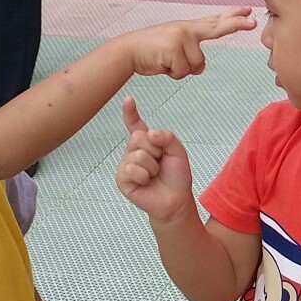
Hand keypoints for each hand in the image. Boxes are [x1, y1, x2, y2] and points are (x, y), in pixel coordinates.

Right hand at [116, 97, 196, 221]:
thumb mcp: (178, 152)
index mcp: (147, 142)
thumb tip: (150, 133)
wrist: (176, 200)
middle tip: (160, 163)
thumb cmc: (176, 176)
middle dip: (155, 150)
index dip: (130, 112)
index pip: (135, 125)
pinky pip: (131, 169)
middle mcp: (133, 151)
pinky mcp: (122, 179)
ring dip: (152, 166)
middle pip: (139, 137)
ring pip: (137, 155)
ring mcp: (126, 164)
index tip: (128, 99)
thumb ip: (168, 137)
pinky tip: (146, 182)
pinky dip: (144, 176)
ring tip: (154, 175)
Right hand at [124, 9, 255, 77]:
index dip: (232, 17)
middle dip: (236, 25)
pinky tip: (161, 64)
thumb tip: (201, 66)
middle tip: (254, 22)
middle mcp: (187, 29)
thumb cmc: (151, 52)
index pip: (214, 21)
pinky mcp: (174, 49)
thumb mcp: (173, 46)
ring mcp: (181, 37)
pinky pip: (184, 71)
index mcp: (189, 28)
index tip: (248, 12)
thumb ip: (190, 51)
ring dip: (181, 70)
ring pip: (197, 66)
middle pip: (217, 28)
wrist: (128, 51)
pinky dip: (172, 73)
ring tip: (165, 62)